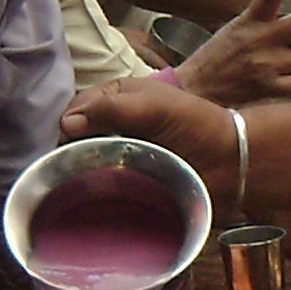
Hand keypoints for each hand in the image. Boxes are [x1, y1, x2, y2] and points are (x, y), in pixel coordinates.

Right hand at [61, 77, 239, 196]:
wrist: (231, 162)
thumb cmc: (197, 125)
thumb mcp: (154, 107)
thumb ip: (112, 109)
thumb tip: (66, 122)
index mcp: (120, 95)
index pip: (80, 105)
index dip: (68, 120)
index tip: (61, 142)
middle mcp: (117, 121)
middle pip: (78, 132)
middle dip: (67, 146)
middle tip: (59, 167)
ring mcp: (122, 150)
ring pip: (86, 156)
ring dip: (78, 167)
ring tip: (68, 183)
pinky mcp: (130, 177)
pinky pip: (103, 179)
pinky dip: (94, 184)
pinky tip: (86, 194)